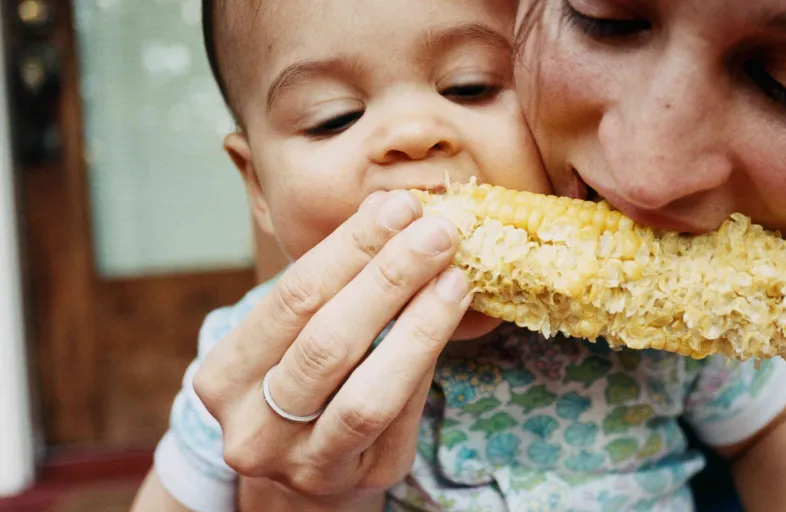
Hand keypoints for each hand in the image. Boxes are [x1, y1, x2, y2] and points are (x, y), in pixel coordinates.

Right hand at [193, 190, 477, 501]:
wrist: (308, 475)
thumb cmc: (305, 381)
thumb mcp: (296, 335)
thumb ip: (335, 284)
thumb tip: (395, 212)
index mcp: (224, 377)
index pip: (291, 298)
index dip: (349, 249)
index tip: (397, 207)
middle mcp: (253, 429)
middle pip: (326, 342)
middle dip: (388, 278)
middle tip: (437, 232)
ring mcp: (304, 464)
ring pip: (366, 393)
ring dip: (418, 325)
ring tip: (454, 276)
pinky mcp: (359, 479)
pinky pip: (399, 417)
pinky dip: (426, 362)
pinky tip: (451, 318)